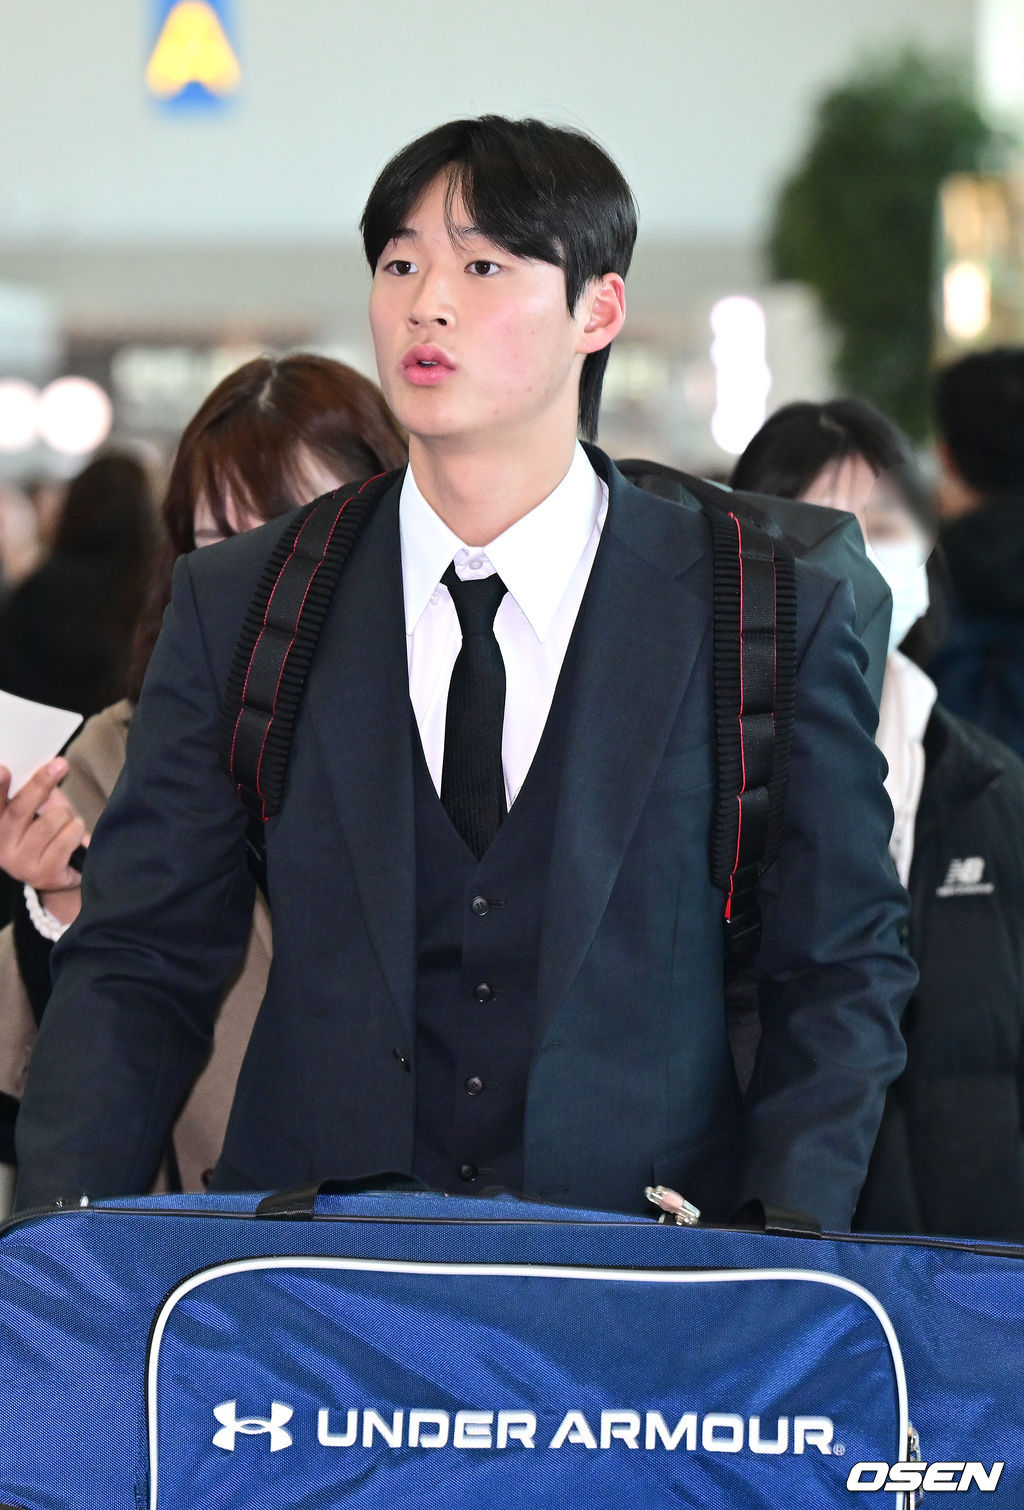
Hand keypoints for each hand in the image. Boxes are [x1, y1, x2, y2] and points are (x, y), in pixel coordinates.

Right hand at [0, 760, 89, 893]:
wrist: (63, 872)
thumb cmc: (49, 833)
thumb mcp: (36, 809)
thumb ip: (32, 793)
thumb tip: (45, 768)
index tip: (3, 769)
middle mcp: (1, 846)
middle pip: (19, 810)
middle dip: (41, 784)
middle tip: (60, 765)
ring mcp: (21, 864)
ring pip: (50, 822)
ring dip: (67, 815)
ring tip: (69, 820)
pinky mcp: (44, 874)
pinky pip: (66, 839)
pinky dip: (76, 830)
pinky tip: (74, 834)